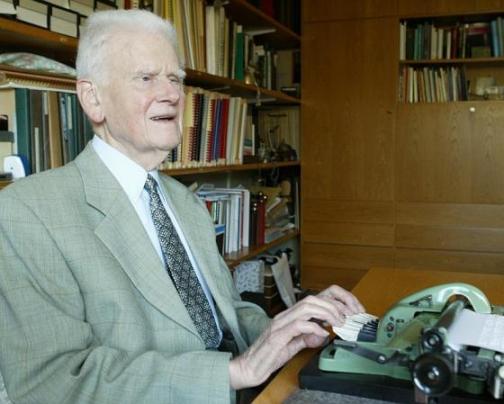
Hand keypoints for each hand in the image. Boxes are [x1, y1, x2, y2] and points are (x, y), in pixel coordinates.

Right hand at [229, 286, 363, 389]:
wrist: (249, 367)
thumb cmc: (269, 355)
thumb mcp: (294, 344)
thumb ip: (307, 336)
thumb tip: (322, 332)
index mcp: (291, 315)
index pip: (315, 297)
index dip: (336, 299)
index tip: (351, 309)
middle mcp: (285, 315)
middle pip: (313, 298)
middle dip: (336, 304)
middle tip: (349, 316)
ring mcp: (280, 324)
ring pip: (306, 306)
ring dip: (327, 312)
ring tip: (338, 323)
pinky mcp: (277, 336)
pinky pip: (297, 325)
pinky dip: (313, 327)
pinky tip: (321, 334)